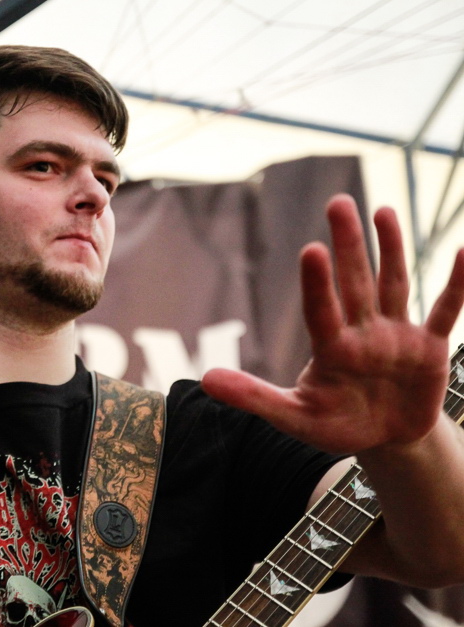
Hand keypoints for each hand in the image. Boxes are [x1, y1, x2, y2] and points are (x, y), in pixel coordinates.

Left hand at [202, 194, 463, 454]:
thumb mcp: (293, 417)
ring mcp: (397, 336)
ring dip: (391, 249)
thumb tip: (204, 379)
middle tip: (336, 202)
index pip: (321, 310)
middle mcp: (363, 333)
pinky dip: (457, 284)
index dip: (317, 283)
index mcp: (331, 349)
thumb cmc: (335, 425)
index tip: (311, 249)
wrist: (384, 441)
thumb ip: (253, 397)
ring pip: (395, 284)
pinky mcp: (429, 348)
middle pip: (355, 282)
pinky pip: (447, 310)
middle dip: (348, 244)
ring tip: (381, 210)